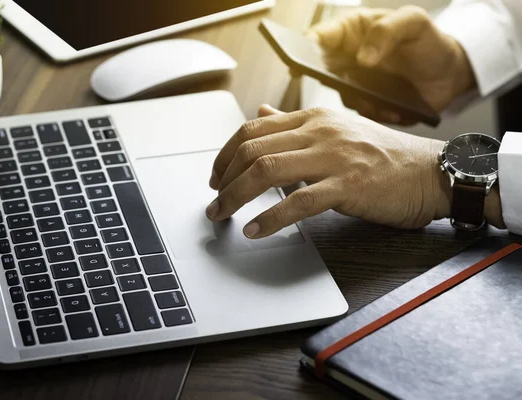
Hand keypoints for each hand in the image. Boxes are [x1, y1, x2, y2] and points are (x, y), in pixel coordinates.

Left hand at [206, 104, 457, 238]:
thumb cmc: (386, 156)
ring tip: (222, 215)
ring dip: (236, 196)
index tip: (216, 175)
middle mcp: (320, 132)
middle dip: (224, 178)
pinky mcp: (349, 185)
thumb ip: (295, 125)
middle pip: (253, 150)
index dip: (225, 154)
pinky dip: (271, 218)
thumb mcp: (337, 130)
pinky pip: (299, 202)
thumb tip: (261, 114)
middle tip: (214, 201)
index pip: (253, 129)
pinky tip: (255, 230)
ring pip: (268, 171)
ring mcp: (334, 157)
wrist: (433, 171)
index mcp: (314, 119)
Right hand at [309, 6, 475, 124]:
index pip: (318, 38)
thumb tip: (362, 58)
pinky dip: (376, 114)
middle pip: (320, 71)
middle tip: (347, 85)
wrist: (451, 73)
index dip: (303, 49)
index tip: (299, 62)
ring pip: (341, 96)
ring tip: (383, 102)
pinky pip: (361, 114)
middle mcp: (346, 59)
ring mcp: (355, 84)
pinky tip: (395, 110)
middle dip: (330, 81)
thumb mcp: (414, 23)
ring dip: (361, 101)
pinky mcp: (366, 105)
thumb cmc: (429, 41)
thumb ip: (387, 31)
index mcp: (351, 32)